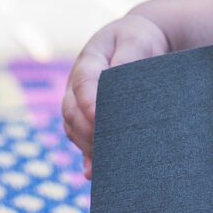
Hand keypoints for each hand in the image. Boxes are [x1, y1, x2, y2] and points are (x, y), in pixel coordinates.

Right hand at [62, 13, 171, 166]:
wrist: (138, 42)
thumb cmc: (140, 40)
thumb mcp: (138, 41)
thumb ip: (127, 59)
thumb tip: (118, 82)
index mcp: (89, 61)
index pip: (83, 83)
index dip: (89, 103)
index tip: (98, 119)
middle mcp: (77, 84)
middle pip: (72, 111)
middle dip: (86, 131)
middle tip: (108, 149)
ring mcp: (79, 102)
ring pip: (72, 128)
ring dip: (86, 145)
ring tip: (106, 163)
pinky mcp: (86, 118)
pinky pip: (80, 139)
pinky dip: (87, 156)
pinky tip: (94, 172)